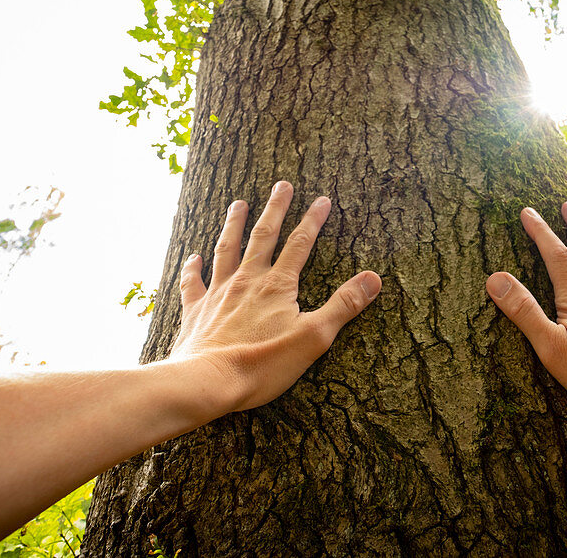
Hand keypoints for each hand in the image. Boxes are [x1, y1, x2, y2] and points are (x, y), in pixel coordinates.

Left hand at [166, 181, 381, 413]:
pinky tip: (193, 256)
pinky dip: (192, 268)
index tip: (322, 199)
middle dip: (274, 209)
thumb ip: (343, 305)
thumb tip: (374, 278)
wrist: (207, 382)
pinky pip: (192, 283)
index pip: (299, 244)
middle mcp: (246, 281)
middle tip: (282, 185)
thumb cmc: (263, 363)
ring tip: (238, 204)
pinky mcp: (196, 312)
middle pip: (262, 237)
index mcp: (277, 286)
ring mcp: (218, 294)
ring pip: (226, 250)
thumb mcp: (314, 337)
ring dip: (233, 225)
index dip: (313, 220)